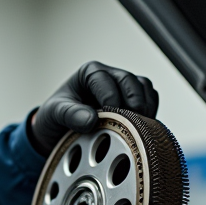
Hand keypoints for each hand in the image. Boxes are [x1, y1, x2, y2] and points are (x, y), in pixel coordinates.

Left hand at [29, 62, 158, 155]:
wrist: (58, 131)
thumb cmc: (54, 117)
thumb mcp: (54, 114)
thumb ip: (70, 114)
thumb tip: (91, 119)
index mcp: (90, 73)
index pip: (105, 79)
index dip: (110, 98)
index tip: (110, 117)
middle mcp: (109, 76)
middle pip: (130, 81)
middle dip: (134, 103)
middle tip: (133, 125)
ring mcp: (123, 88)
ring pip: (144, 88)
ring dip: (146, 107)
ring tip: (141, 128)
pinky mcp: (133, 100)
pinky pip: (150, 100)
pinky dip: (151, 112)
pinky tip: (145, 129)